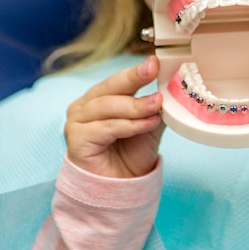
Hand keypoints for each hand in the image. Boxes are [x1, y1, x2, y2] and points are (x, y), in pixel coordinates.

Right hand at [65, 55, 163, 177]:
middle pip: (110, 88)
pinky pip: (106, 127)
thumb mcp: (149, 125)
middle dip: (134, 79)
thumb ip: (156, 106)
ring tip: (157, 105)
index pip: (118, 80)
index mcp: (100, 98)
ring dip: (136, 106)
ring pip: (108, 106)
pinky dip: (129, 125)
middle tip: (153, 70)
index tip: (154, 62)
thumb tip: (172, 87)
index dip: (136, 71)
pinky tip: (147, 124)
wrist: (121, 188)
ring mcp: (77, 122)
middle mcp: (85, 106)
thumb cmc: (131, 155)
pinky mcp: (76, 139)